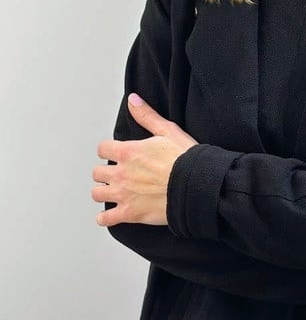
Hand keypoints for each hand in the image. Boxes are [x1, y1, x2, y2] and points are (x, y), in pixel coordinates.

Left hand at [91, 94, 198, 226]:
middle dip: (105, 172)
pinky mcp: (129, 213)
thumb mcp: (167, 130)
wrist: (194, 185)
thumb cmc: (185, 159)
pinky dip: (105, 217)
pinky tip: (110, 214)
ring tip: (112, 191)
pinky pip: (105, 219)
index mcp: (128, 152)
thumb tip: (132, 100)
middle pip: (97, 172)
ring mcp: (123, 194)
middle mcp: (121, 173)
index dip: (108, 150)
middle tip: (116, 173)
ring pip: (97, 193)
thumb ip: (146, 116)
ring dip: (103, 192)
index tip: (115, 153)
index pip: (102, 149)